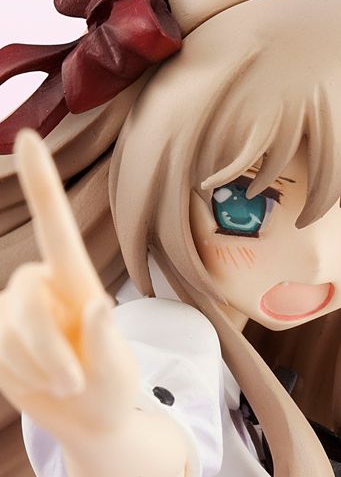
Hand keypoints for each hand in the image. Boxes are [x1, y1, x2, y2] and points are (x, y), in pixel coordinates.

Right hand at [0, 130, 137, 442]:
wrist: (88, 420)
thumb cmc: (111, 386)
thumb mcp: (116, 372)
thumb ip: (105, 342)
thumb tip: (95, 304)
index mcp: (78, 279)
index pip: (56, 226)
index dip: (40, 183)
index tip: (26, 136)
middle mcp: (45, 287)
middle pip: (26, 295)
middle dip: (47, 344)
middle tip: (77, 380)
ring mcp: (18, 313)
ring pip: (9, 327)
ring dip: (37, 365)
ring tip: (68, 381)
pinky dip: (21, 374)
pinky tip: (42, 382)